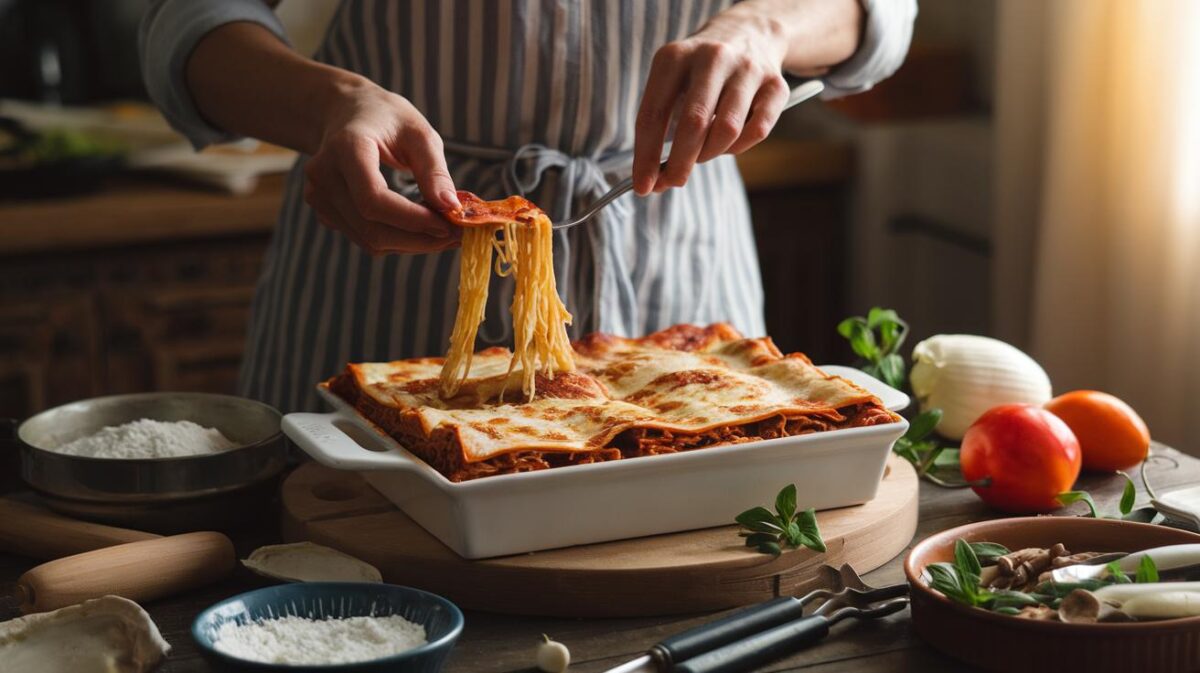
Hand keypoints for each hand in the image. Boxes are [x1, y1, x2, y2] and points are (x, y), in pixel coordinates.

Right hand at [304, 79, 462, 254]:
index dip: (412, 219)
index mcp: (346, 147)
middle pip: (371, 227)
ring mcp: (318, 196)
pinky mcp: (324, 212)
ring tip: (441, 231)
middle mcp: (324, 175)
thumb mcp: (418, 132)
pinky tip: (417, 227)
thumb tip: (451, 208)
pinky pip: (364, 238)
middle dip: (418, 239)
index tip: (449, 226)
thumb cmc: (386, 119)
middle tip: (455, 237)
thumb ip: (434, 170)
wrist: (345, 114)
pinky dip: (396, 240)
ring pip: (369, 240)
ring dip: (411, 243)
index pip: (373, 199)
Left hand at [633, 15, 788, 194]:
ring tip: (702, 154)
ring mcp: (747, 69)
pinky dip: (738, 147)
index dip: (646, 156)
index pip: (653, 114)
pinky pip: (757, 131)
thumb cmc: (699, 74)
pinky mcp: (775, 85)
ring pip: (727, 130)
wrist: (751, 33)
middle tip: (673, 182)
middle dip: (679, 163)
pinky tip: (728, 143)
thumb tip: (655, 179)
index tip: (642, 186)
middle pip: (693, 124)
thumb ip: (660, 127)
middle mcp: (712, 58)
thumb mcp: (672, 83)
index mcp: (675, 57)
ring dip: (710, 153)